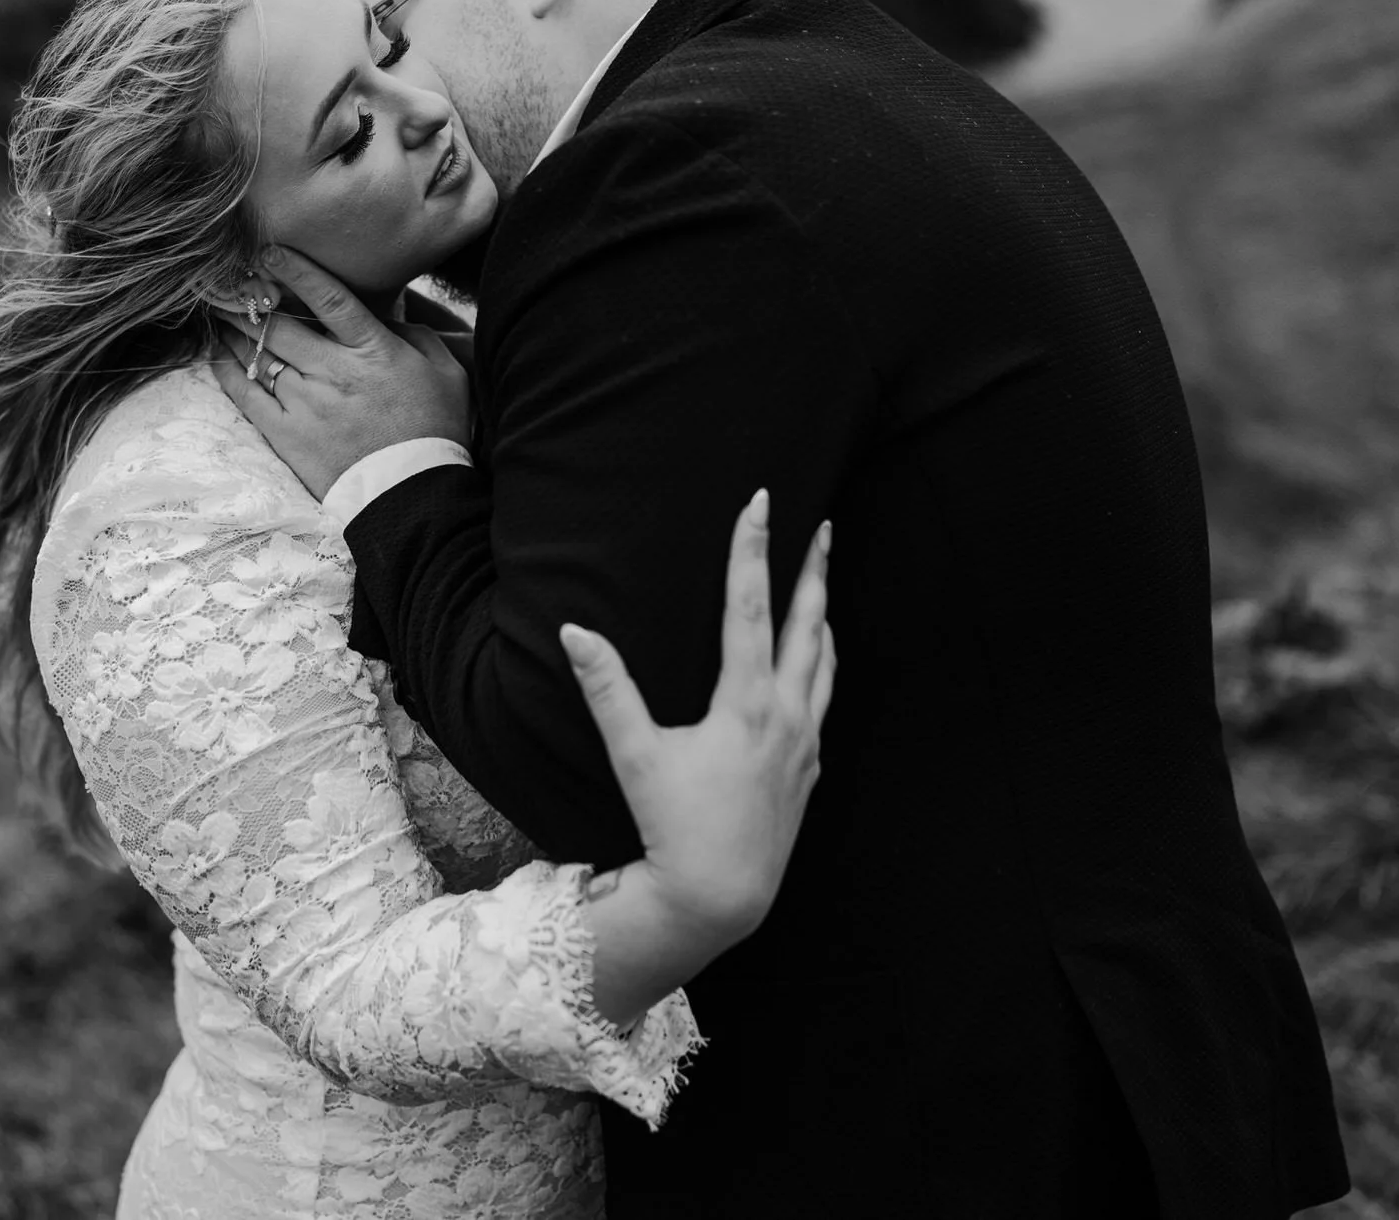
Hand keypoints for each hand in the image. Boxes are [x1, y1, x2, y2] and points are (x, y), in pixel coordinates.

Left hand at [207, 246, 472, 498]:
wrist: (415, 495)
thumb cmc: (437, 431)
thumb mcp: (447, 373)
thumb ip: (418, 336)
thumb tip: (391, 316)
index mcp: (373, 350)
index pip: (328, 297)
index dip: (295, 269)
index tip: (269, 252)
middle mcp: (333, 371)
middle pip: (280, 324)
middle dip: (251, 297)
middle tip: (230, 279)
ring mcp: (306, 404)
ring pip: (259, 355)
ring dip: (236, 329)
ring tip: (220, 309)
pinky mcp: (287, 435)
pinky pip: (246, 396)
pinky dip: (228, 371)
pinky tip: (216, 353)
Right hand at [563, 490, 834, 948]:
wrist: (719, 896)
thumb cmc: (672, 826)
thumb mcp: (634, 755)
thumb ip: (607, 688)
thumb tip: (574, 632)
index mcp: (746, 704)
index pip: (750, 606)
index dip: (751, 549)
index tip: (760, 502)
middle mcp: (786, 716)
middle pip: (807, 625)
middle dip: (813, 571)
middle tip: (824, 526)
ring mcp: (804, 745)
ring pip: (824, 664)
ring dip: (823, 618)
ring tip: (823, 586)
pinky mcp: (808, 772)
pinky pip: (823, 702)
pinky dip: (822, 669)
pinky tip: (813, 667)